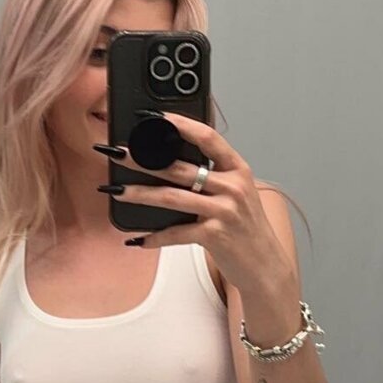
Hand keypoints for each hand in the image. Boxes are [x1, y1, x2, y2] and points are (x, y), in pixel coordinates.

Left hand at [112, 110, 293, 295]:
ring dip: (140, 194)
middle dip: (143, 160)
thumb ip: (213, 176)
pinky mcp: (215, 236)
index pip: (208, 137)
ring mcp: (224, 211)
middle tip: (119, 154)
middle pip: (180, 168)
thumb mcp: (237, 193)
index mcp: (237, 169)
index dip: (180, 124)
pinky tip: (138, 238)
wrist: (265, 264)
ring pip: (172, 197)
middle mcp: (232, 187)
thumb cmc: (246, 227)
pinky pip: (176, 233)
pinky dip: (155, 236)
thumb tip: (170, 162)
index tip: (154, 117)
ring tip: (117, 190)